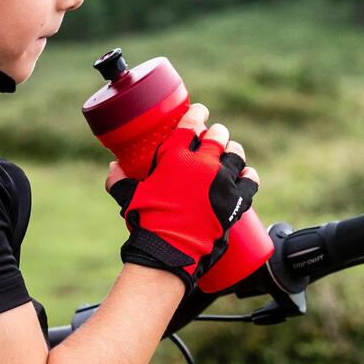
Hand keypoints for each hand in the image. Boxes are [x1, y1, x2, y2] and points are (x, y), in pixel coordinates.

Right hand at [105, 104, 259, 289]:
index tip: (199, 113)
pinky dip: (248, 175)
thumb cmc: (147, 222)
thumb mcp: (129, 196)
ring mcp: (221, 181)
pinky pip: (249, 180)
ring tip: (229, 153)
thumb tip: (114, 167)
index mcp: (176, 156)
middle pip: (217, 135)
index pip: (191, 123)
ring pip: (235, 154)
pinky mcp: (235, 200)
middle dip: (215, 133)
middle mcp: (203, 163)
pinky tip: (245, 174)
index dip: (197, 113)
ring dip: (232, 151)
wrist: (169, 250)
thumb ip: (119, 179)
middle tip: (212, 137)